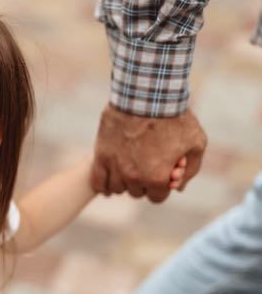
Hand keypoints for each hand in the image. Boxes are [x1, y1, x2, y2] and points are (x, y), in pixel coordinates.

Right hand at [91, 104, 206, 202]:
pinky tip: (110, 179)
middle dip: (144, 183)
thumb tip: (178, 186)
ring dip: (124, 182)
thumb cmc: (174, 118)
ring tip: (130, 167)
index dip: (162, 187)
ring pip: (117, 187)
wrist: (147, 96)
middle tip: (147, 165)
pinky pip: (98, 181)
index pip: (157, 197)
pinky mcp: (101, 155)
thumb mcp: (195, 143)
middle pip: (136, 192)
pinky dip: (103, 184)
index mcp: (158, 178)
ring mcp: (115, 167)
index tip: (163, 174)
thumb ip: (190, 169)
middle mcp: (134, 177)